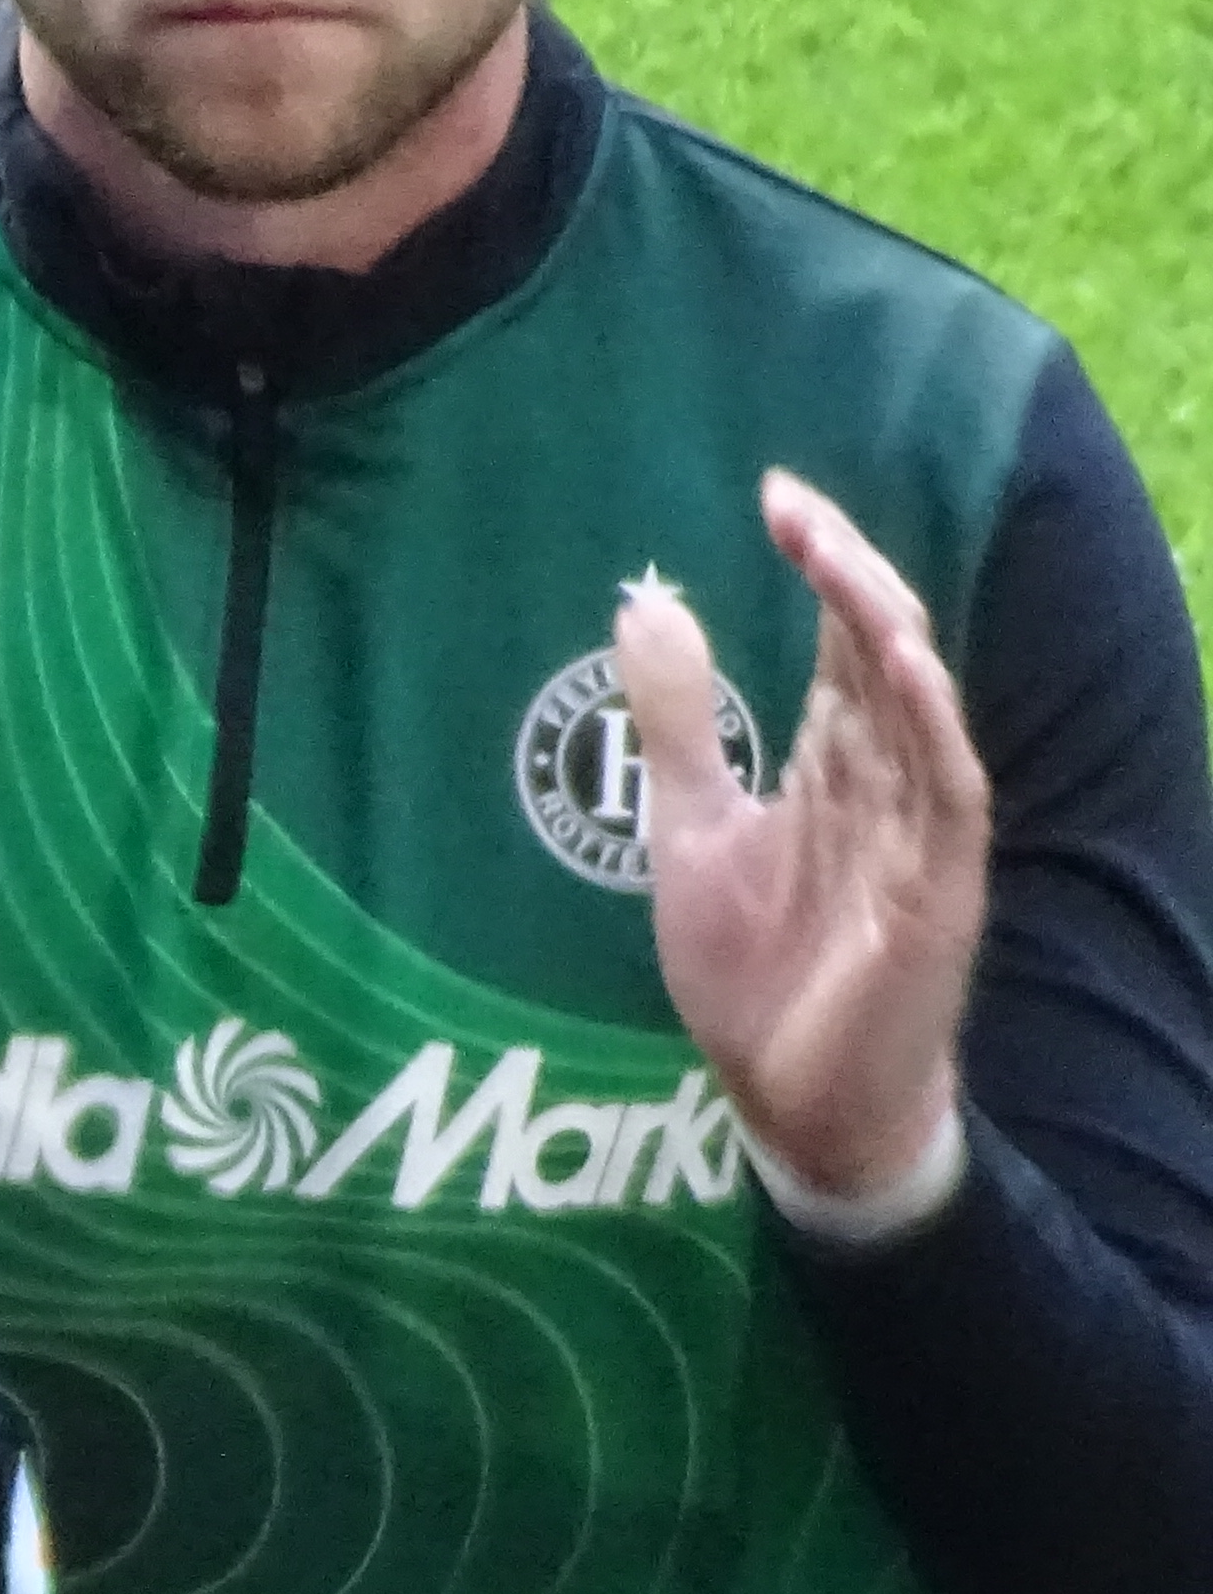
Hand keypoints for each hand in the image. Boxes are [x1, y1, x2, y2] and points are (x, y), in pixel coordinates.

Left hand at [626, 472, 990, 1198]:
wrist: (791, 1096)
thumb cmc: (754, 969)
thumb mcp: (688, 830)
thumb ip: (676, 724)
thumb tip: (646, 607)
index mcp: (835, 759)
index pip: (840, 636)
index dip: (819, 564)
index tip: (774, 497)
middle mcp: (887, 776)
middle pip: (881, 649)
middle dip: (846, 574)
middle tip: (796, 507)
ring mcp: (920, 828)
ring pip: (917, 704)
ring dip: (883, 630)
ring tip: (843, 562)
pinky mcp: (940, 886)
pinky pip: (948, 788)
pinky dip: (929, 725)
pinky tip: (903, 667)